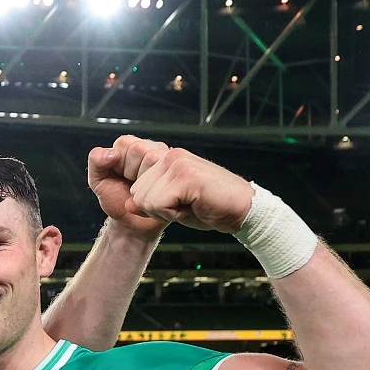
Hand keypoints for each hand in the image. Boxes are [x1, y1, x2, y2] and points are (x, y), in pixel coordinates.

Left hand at [87, 146, 168, 238]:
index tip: (122, 177)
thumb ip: (96, 162)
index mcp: (134, 147)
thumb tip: (112, 154)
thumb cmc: (118, 202)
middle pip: (140, 149)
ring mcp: (168, 161)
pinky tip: (155, 198)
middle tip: (133, 186)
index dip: (119, 164)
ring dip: (144, 181)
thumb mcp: (99, 182)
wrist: (134, 225)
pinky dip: (156, 188)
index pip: (124, 143)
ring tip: (144, 191)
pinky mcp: (180, 175)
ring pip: (154, 158)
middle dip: (131, 173)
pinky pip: (168, 173)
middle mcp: (153, 149)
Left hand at [88, 135, 254, 233]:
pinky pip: (157, 204)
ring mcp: (176, 162)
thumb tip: (128, 203)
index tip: (173, 199)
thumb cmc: (207, 207)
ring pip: (143, 199)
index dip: (145, 197)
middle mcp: (167, 154)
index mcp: (163, 157)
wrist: (242, 210)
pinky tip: (192, 206)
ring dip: (165, 212)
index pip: (130, 176)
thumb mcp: (170, 205)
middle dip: (156, 207)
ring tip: (189, 204)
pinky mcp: (184, 175)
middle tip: (183, 204)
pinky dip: (172, 214)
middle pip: (135, 192)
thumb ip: (147, 201)